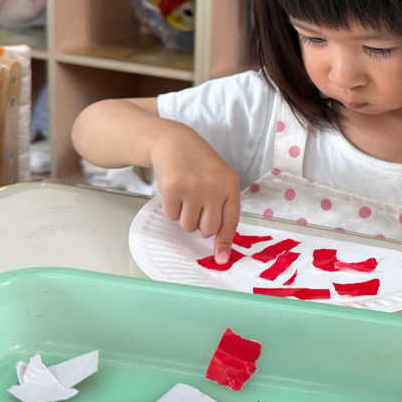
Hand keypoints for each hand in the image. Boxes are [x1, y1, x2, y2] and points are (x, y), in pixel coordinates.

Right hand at [149, 127, 239, 263]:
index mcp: (230, 185)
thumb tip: (220, 246)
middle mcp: (214, 187)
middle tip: (196, 206)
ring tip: (185, 194)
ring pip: (187, 226)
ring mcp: (193, 188)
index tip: (221, 259)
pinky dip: (171, 208)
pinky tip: (174, 190)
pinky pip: (171, 216)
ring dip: (184, 216)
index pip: (230, 222)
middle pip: (207, 229)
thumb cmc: (199, 165)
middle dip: (199, 224)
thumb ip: (222, 208)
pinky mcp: (172, 188)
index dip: (224, 243)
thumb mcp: (219, 180)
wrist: (174, 142)